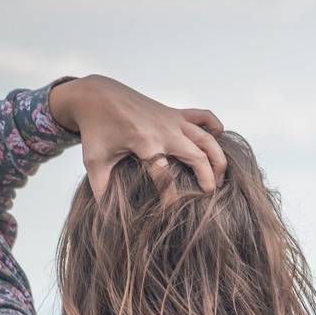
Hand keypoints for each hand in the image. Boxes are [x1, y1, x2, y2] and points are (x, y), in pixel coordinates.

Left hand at [49, 75, 224, 198]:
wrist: (97, 94)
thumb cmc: (95, 131)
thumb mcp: (94, 162)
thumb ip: (101, 190)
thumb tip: (104, 220)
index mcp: (144, 143)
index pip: (165, 177)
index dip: (171, 197)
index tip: (174, 212)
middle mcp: (163, 130)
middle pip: (197, 156)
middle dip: (208, 178)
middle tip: (211, 197)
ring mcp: (172, 119)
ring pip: (207, 138)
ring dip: (218, 159)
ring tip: (221, 180)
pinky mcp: (175, 113)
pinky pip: (204, 116)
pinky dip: (214, 127)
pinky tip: (217, 142)